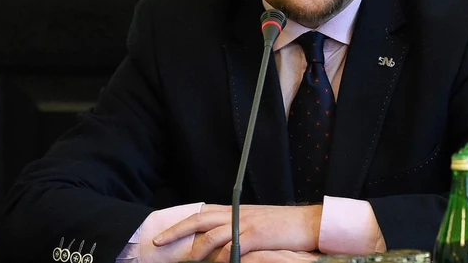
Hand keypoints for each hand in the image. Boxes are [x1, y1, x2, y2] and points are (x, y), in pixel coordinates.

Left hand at [153, 204, 322, 260]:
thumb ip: (239, 230)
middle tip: (159, 242)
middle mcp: (238, 213)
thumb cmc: (285, 226)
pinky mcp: (257, 235)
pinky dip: (223, 256)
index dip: (183, 223)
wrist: (309, 223)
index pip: (203, 213)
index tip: (165, 234)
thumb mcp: (258, 225)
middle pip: (200, 219)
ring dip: (197, 249)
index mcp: (236, 210)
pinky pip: (233, 246)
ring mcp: (247, 224)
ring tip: (187, 260)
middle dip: (177, 231)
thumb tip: (223, 243)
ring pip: (212, 233)